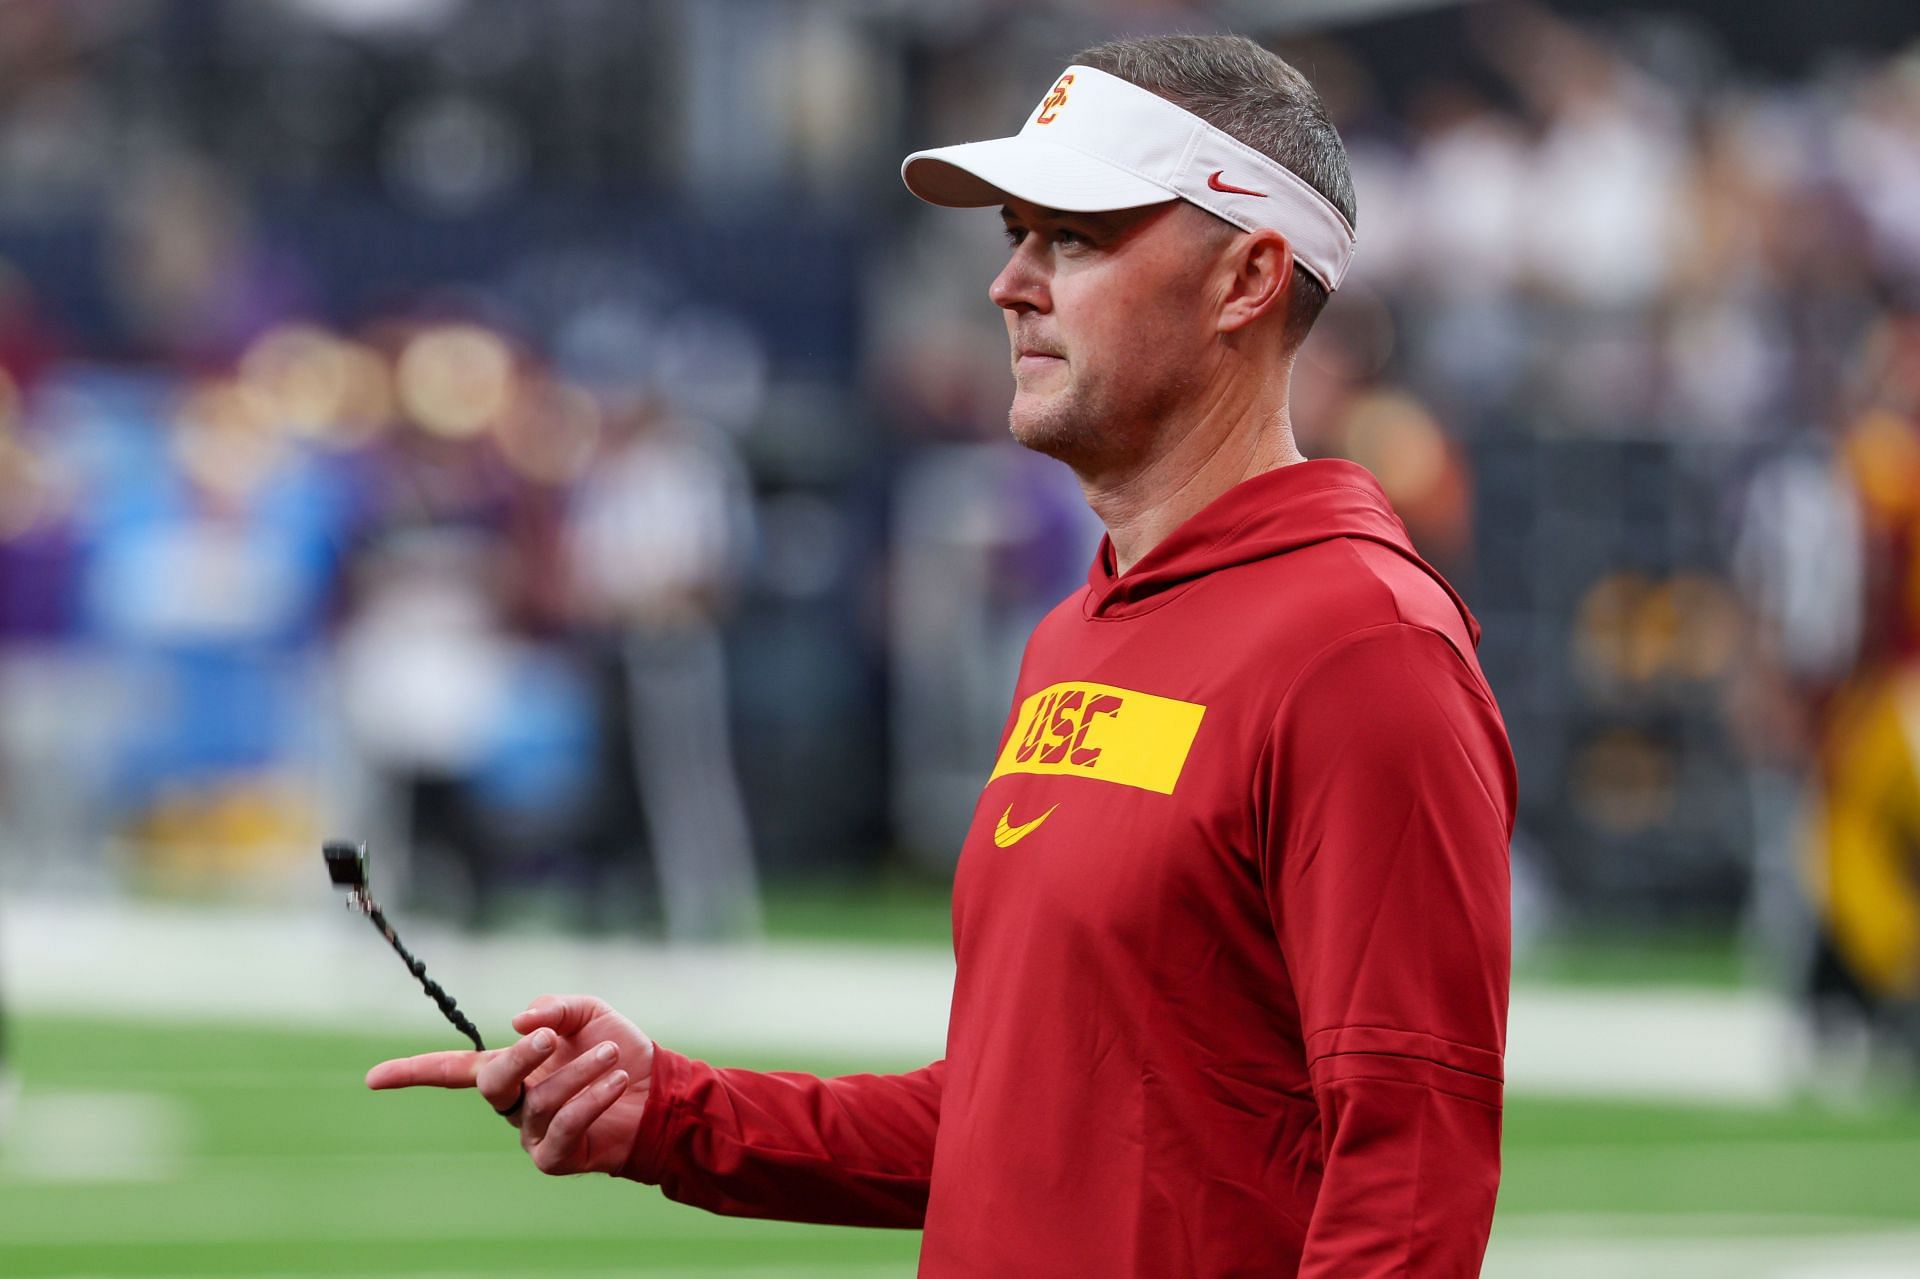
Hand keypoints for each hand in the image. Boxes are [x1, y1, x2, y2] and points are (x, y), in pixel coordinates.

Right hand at [366, 994, 656, 1175]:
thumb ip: (554, 1009)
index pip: (451, 1069)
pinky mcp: (556, 1158)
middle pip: (492, 1082)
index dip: (412, 1072)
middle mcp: (514, 1103)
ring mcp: (531, 1134)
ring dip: (581, 1070)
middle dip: (522, 1056)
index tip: (372, 1079)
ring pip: (541, 1099)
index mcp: (511, 1067)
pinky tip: (617, 1079)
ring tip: (612, 1055)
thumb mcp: (588, 1013)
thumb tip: (520, 1022)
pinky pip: (565, 1125)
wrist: (660, 1091)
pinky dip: (592, 1097)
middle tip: (552, 1037)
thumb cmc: (618, 1050)